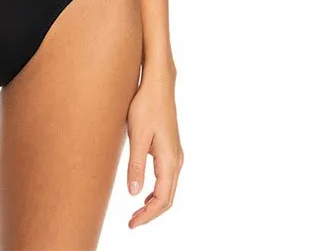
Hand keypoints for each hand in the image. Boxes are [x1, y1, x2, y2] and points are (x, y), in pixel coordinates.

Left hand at [125, 69, 182, 228]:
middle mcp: (177, 160)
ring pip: (168, 189)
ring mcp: (175, 154)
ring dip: (154, 203)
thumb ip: (136, 165)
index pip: (162, 199)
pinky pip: (167, 178)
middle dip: (151, 214)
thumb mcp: (137, 136)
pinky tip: (144, 192)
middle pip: (168, 198)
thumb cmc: (146, 106)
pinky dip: (157, 191)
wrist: (158, 84)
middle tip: (132, 223)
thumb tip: (134, 194)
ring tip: (136, 212)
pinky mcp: (170, 148)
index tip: (132, 224)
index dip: (148, 215)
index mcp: (169, 160)